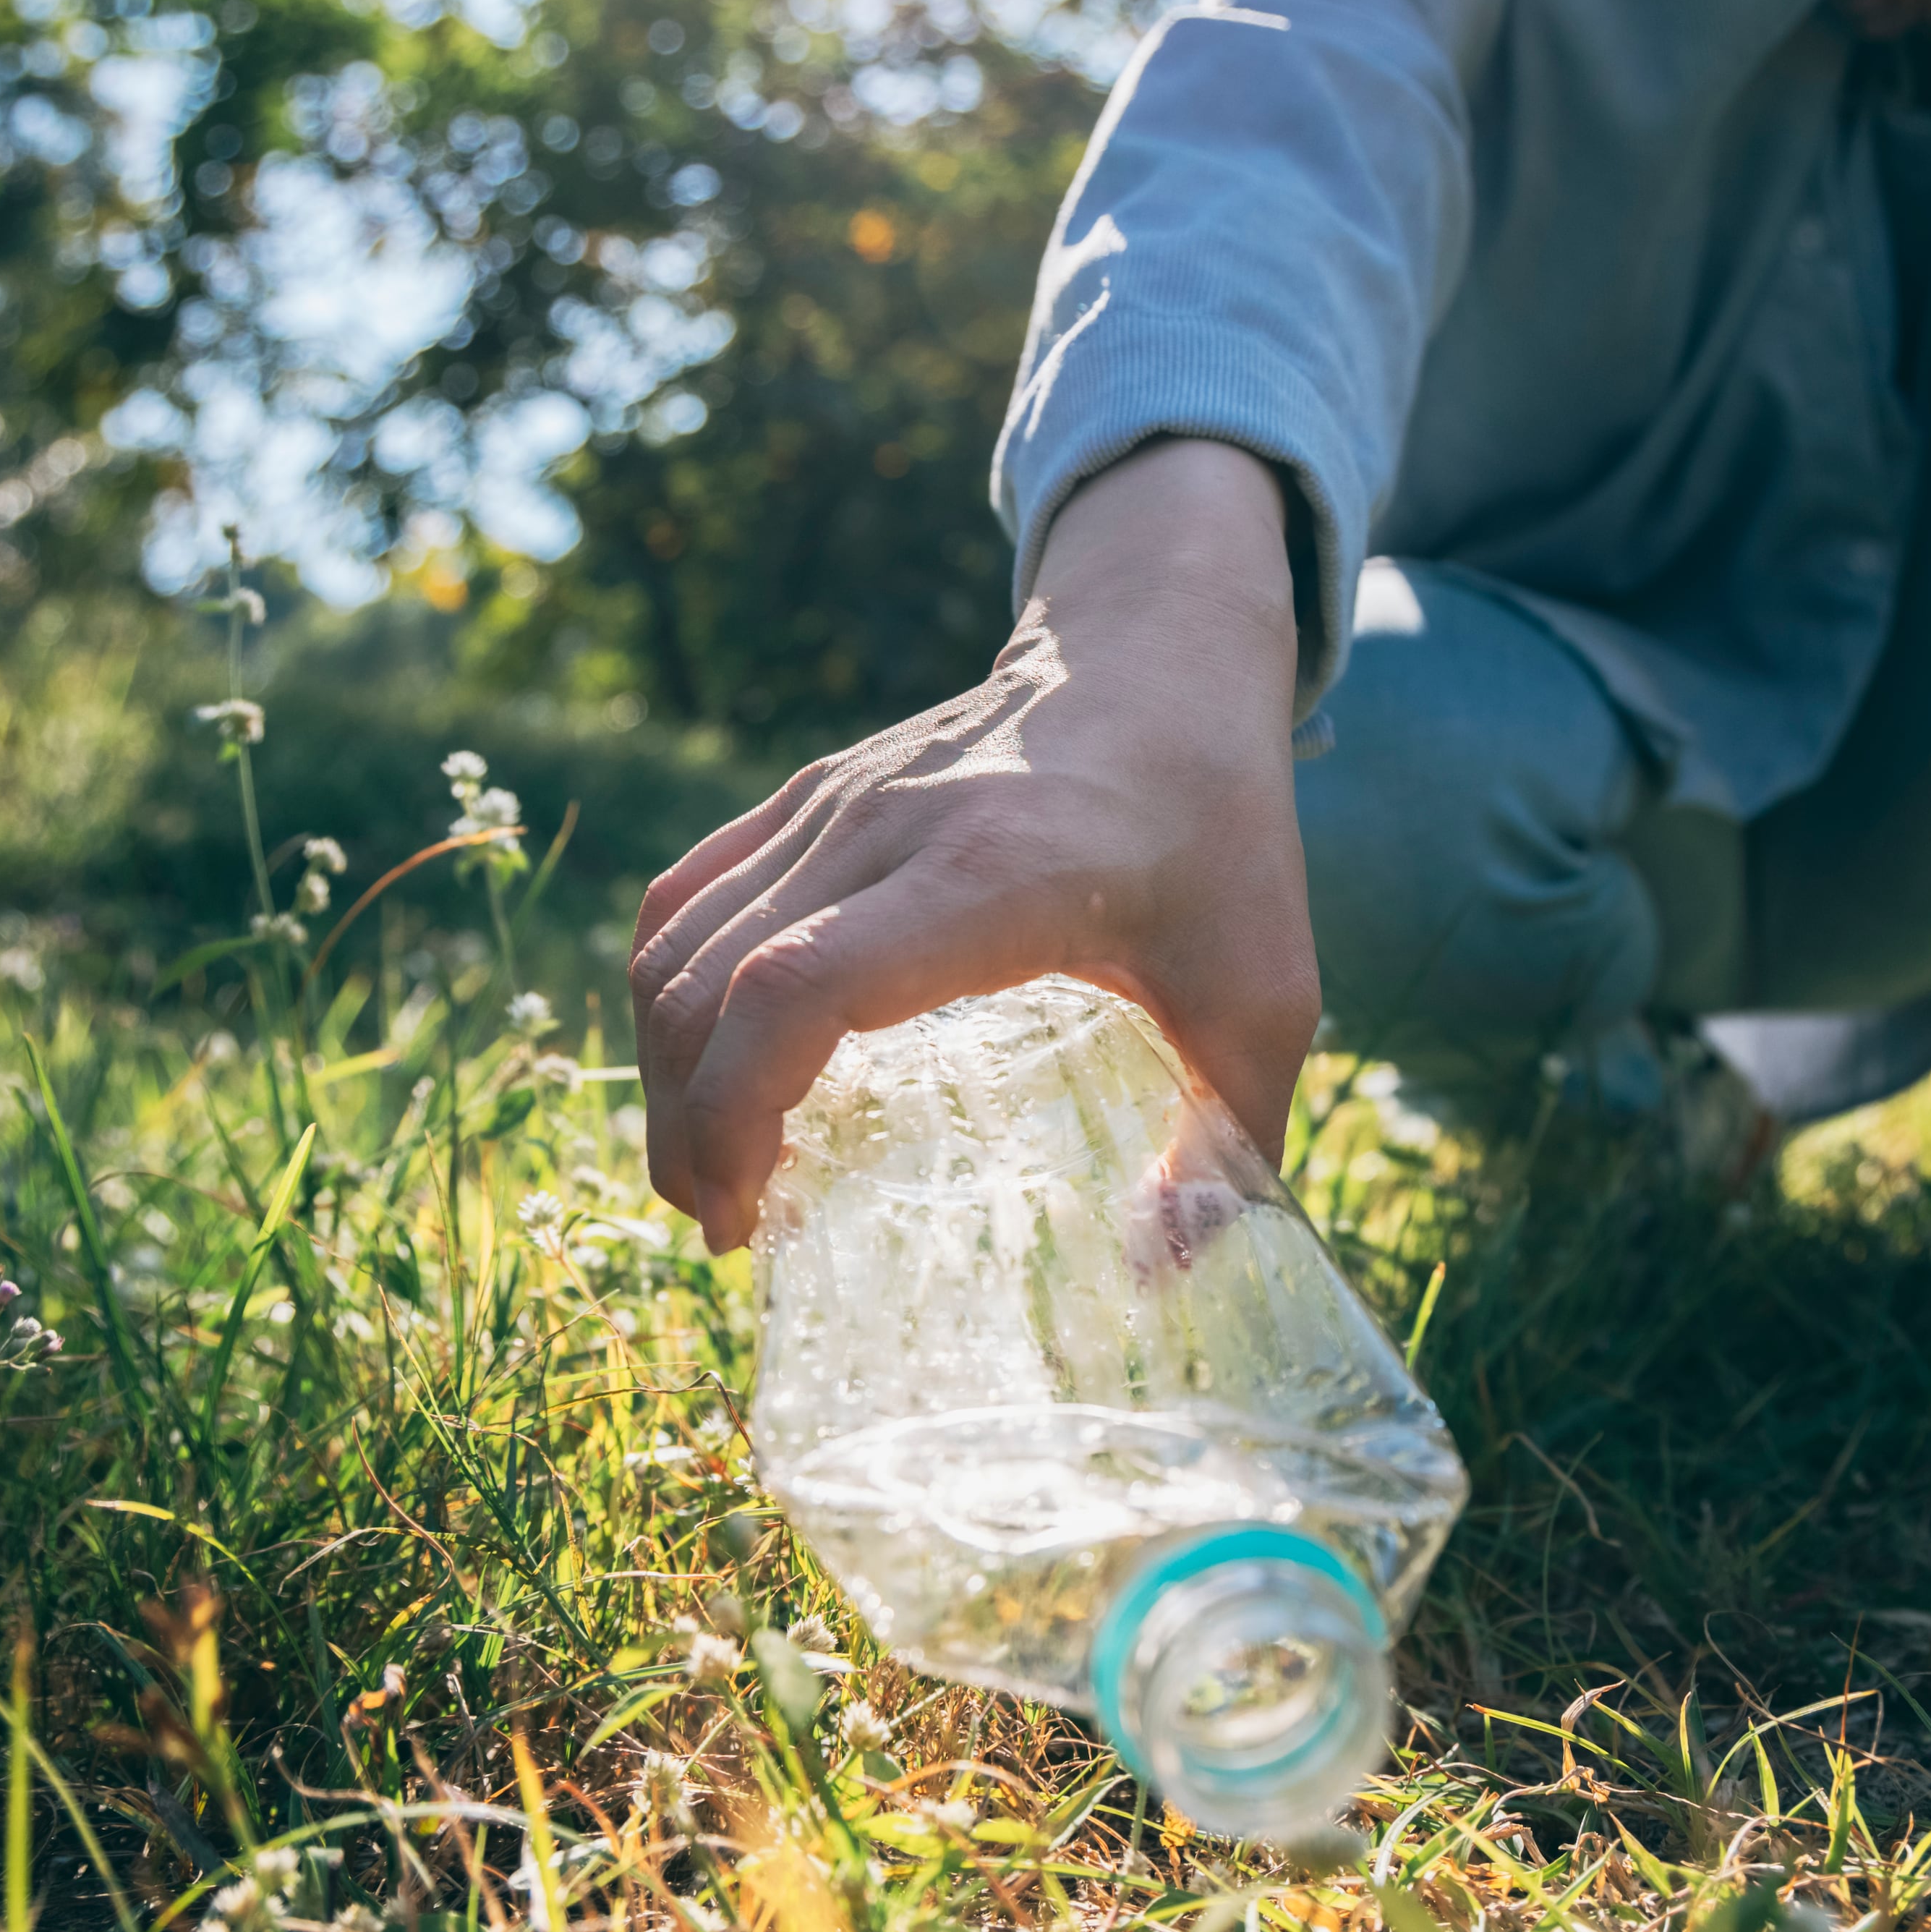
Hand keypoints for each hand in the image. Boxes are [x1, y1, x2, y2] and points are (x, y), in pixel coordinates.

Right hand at [628, 438, 1319, 1251]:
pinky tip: (703, 1076)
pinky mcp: (810, 793)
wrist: (1162, 655)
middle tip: (725, 1228)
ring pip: (677, 940)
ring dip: (665, 1069)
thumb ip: (1231, 1147)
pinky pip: (687, 897)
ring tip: (707, 1174)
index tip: (747, 1215)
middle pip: (709, 979)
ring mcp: (834, 800)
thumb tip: (1164, 1276)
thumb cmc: (1220, 835)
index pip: (798, 985)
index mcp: (991, 874)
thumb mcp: (1265, 995)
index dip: (737, 1109)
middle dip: (686, 1126)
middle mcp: (887, 826)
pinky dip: (670, 994)